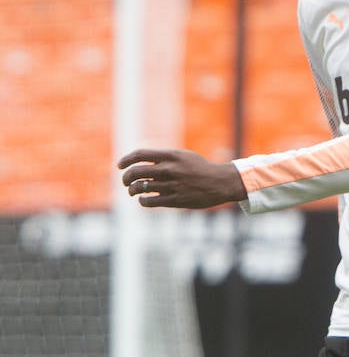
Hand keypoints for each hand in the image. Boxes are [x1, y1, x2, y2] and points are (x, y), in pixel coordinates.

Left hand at [117, 148, 247, 208]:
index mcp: (171, 156)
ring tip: (134, 191)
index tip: (120, 166)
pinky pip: (149, 201)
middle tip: (126, 181)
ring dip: (132, 190)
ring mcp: (172, 185)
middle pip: (135, 172)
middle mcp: (170, 169)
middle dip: (126, 178)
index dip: (126, 160)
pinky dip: (142, 200)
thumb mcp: (183, 156)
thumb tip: (140, 162)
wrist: (220, 182)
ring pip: (140, 188)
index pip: (140, 155)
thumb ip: (164, 158)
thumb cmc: (200, 168)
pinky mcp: (175, 200)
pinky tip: (144, 199)